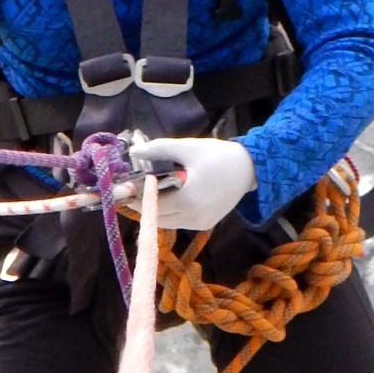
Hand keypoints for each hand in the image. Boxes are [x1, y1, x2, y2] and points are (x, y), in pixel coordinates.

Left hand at [132, 137, 255, 230]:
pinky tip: (170, 197)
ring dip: (157, 209)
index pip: (151, 205)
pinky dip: (171, 212)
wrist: (248, 168)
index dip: (136, 197)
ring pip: (167, 222)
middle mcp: (193, 218)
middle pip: (157, 217)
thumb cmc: (217, 156)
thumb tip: (133, 151)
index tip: (125, 187)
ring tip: (150, 192)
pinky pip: (180, 222)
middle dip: (144, 204)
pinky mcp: (205, 224)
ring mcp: (200, 224)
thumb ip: (158, 149)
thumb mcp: (186, 147)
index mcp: (187, 200)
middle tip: (135, 189)